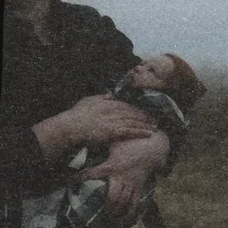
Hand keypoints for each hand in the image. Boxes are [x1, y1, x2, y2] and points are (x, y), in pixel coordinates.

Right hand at [33, 95, 158, 160]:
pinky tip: (149, 134)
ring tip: (156, 125)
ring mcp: (112, 120)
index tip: (147, 109)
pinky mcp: (112, 131)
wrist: (70, 127)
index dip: (138, 107)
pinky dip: (140, 132)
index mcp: (106, 102)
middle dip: (145, 114)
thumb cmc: (75, 116)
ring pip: (133, 121)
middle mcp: (111, 110)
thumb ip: (100, 98)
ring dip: (146, 123)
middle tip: (157, 117)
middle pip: (132, 111)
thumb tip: (110, 94)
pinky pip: (129, 131)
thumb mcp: (87, 101)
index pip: (126, 103)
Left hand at [82, 130, 169, 227]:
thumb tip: (85, 142)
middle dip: (106, 207)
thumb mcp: (113, 143)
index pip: (94, 173)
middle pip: (114, 197)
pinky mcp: (139, 189)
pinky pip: (135, 204)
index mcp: (112, 167)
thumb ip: (100, 145)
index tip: (71, 181)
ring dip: (117, 213)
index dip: (82, 177)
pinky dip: (130, 214)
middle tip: (98, 214)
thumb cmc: (129, 145)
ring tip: (109, 222)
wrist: (152, 149)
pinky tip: (124, 222)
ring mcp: (131, 185)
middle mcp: (121, 178)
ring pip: (125, 203)